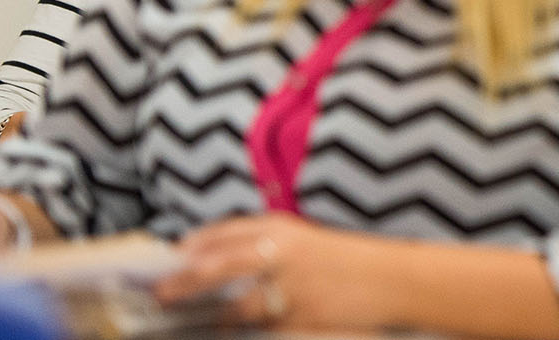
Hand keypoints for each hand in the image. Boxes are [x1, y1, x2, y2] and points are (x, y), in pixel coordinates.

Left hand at [154, 212, 397, 331]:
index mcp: (282, 228)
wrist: (396, 280)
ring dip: (219, 316)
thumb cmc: (353, 261)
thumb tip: (219, 260)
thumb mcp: (309, 241)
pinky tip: (246, 333)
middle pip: (214, 266)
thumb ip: (269, 246)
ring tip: (211, 322)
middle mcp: (279, 253)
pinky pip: (264, 328)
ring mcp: (287, 286)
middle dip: (183, 282)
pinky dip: (253, 331)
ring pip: (236, 307)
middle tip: (162, 294)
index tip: (174, 257)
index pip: (223, 233)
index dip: (193, 246)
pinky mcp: (298, 316)